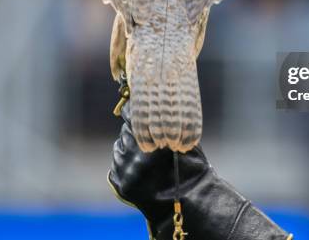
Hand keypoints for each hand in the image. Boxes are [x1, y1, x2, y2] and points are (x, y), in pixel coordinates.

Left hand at [108, 102, 291, 239]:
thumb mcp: (185, 140)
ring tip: (142, 154)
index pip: (133, 115)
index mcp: (155, 140)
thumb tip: (154, 104)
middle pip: (126, 130)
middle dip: (135, 131)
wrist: (189, 204)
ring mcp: (127, 170)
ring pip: (119, 146)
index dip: (133, 109)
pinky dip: (124, 163)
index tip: (133, 106)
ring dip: (128, 147)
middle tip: (146, 135)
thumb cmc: (192, 169)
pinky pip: (116, 165)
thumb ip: (167, 125)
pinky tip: (137, 167)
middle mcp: (137, 154)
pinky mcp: (121, 183)